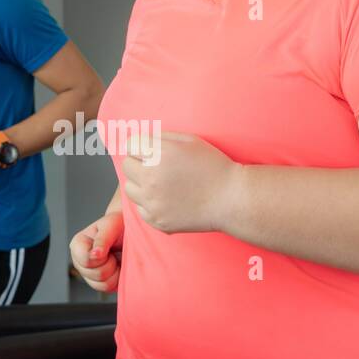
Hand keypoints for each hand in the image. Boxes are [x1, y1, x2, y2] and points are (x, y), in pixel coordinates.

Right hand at [69, 212, 123, 292]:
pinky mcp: (99, 283)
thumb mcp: (112, 226)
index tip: (107, 249)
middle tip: (113, 252)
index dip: (100, 258)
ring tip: (116, 259)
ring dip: (115, 272)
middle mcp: (80, 261)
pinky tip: (118, 267)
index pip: (85, 261)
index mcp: (78, 245)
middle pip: (95, 275)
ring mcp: (89, 274)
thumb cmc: (120, 225)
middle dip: (110, 264)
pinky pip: (108, 289)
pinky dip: (118, 279)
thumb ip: (102, 239)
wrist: (130, 230)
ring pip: (102, 285)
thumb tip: (95, 254)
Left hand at [121, 131, 240, 233]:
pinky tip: (167, 199)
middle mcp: (151, 179)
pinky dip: (149, 204)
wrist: (230, 199)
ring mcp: (152, 202)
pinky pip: (140, 208)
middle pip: (127, 166)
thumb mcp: (189, 141)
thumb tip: (139, 141)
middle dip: (139, 163)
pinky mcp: (157, 220)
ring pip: (130, 189)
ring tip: (161, 184)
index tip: (151, 151)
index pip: (130, 145)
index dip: (141, 146)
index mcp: (158, 155)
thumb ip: (161, 138)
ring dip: (141, 184)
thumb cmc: (213, 167)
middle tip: (157, 167)